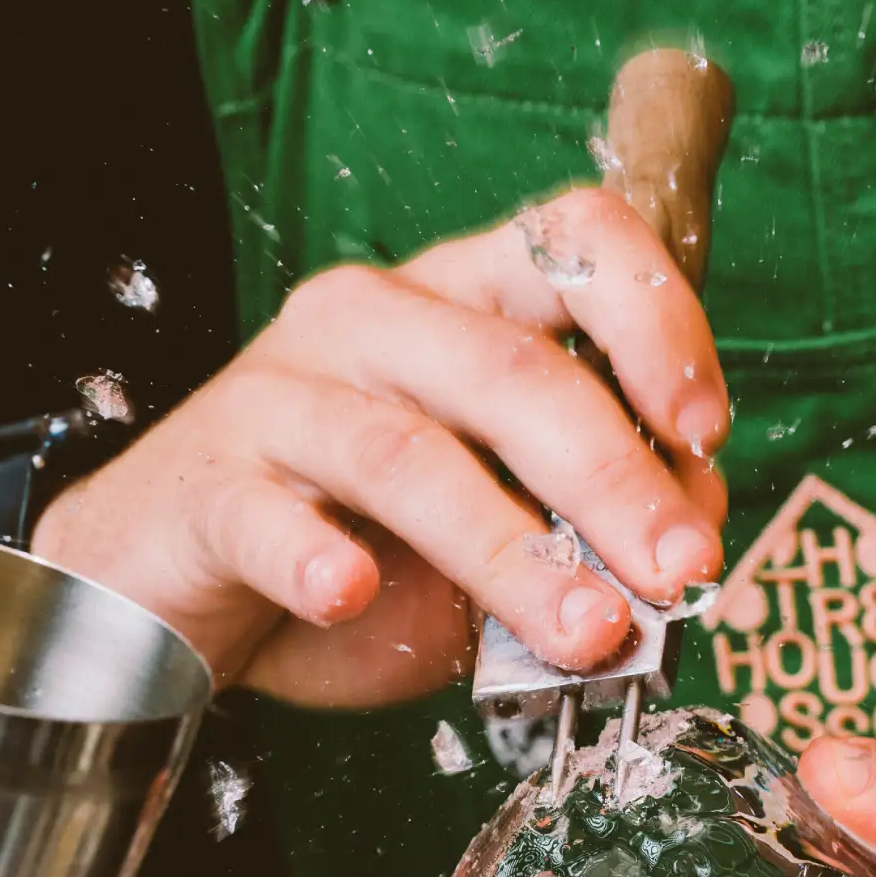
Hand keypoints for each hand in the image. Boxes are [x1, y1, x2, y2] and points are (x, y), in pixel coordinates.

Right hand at [32, 190, 727, 697]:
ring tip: (586, 631)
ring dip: (511, 552)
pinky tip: (352, 598)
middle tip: (678, 572)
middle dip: (614, 476)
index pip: (570, 245)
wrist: (169, 590)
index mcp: (454, 306)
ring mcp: (279, 398)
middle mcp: (369, 324)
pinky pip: (269, 518)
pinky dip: (316, 561)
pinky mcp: (207, 486)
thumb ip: (583, 514)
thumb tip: (692, 527)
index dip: (654, 319)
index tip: (706, 427)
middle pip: (509, 370)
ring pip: (409, 456)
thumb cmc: (347, 548)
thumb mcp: (490, 527)